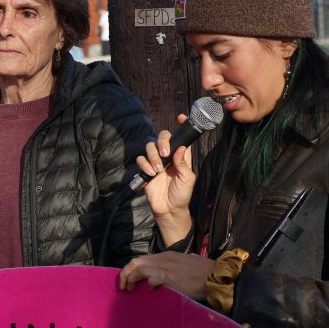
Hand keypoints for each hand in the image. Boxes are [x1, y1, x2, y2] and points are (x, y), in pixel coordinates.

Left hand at [118, 251, 214, 300]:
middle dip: (126, 273)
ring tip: (129, 289)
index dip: (132, 269)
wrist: (218, 276)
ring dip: (131, 279)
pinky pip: (154, 277)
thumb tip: (165, 274)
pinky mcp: (172, 277)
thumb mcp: (186, 263)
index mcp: (167, 255)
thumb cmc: (204, 272)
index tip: (128, 279)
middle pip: (137, 262)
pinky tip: (149, 289)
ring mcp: (168, 267)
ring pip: (141, 268)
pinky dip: (148, 283)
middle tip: (123, 286)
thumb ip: (174, 266)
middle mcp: (164, 259)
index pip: (142, 259)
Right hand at [136, 115, 195, 244]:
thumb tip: (179, 148)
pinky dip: (145, 165)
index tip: (180, 118)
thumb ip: (183, 164)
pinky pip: (141, 159)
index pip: (181, 138)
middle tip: (164, 154)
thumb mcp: (188, 180)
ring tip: (158, 171)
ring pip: (149, 147)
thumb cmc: (182, 195)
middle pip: (162, 138)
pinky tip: (151, 174)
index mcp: (181, 156)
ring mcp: (156, 162)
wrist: (169, 209)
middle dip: (161, 142)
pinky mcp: (146, 170)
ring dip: (153, 157)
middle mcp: (168, 156)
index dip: (181, 126)